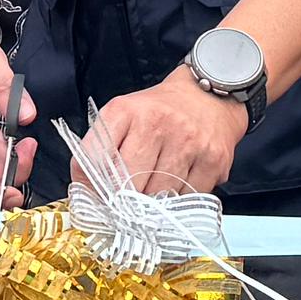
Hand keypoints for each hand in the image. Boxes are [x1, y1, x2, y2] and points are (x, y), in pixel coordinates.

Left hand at [91, 69, 247, 199]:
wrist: (207, 95)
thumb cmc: (158, 112)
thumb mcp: (122, 117)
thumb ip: (100, 151)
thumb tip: (87, 196)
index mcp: (125, 111)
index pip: (94, 159)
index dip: (90, 187)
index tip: (95, 199)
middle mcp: (156, 123)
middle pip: (127, 185)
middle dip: (124, 201)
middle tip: (126, 204)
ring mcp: (188, 142)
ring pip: (159, 196)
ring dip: (153, 204)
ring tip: (155, 189)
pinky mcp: (213, 160)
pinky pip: (188, 198)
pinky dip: (180, 201)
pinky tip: (179, 184)